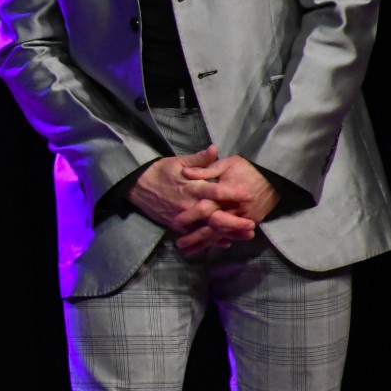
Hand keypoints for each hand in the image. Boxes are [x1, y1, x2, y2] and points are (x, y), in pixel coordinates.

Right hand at [126, 146, 254, 253]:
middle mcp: (188, 204)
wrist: (137, 186)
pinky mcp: (177, 226)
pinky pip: (196, 235)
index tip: (249, 195)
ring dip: (227, 233)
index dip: (232, 193)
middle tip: (252, 224)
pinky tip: (226, 241)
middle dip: (234, 221)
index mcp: (191, 186)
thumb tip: (215, 148)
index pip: (215, 191)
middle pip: (214, 215)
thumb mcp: (178, 161)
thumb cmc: (160, 171)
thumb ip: (199, 159)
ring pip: (207, 229)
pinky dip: (211, 240)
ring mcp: (182, 217)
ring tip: (246, 235)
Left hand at [177, 156, 279, 251]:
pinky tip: (206, 247)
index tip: (175, 222)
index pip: (206, 208)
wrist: (275, 177)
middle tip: (179, 244)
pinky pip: (232, 234)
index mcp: (226, 194)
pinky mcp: (250, 222)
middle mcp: (235, 209)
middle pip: (213, 227)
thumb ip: (205, 170)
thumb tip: (185, 173)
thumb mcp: (226, 164)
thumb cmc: (248, 169)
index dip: (190, 216)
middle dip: (196, 237)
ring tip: (188, 251)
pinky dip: (219, 242)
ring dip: (205, 243)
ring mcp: (244, 218)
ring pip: (221, 234)